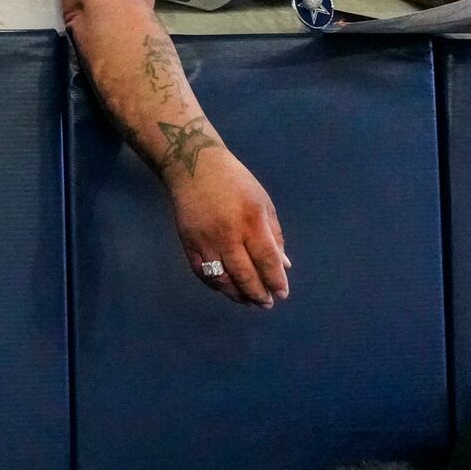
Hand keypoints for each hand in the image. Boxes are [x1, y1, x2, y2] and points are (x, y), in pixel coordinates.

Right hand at [167, 145, 289, 306]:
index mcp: (251, 221)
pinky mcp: (187, 243)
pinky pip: (202, 272)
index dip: (275, 280)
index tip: (282, 294)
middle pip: (244, 274)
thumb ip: (274, 236)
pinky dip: (216, 285)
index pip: (266, 259)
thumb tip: (283, 266)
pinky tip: (227, 288)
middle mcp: (227, 234)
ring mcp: (204, 241)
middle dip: (258, 293)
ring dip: (237, 294)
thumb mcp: (263, 203)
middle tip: (267, 303)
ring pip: (221, 279)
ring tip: (249, 301)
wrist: (193, 166)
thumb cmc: (235, 182)